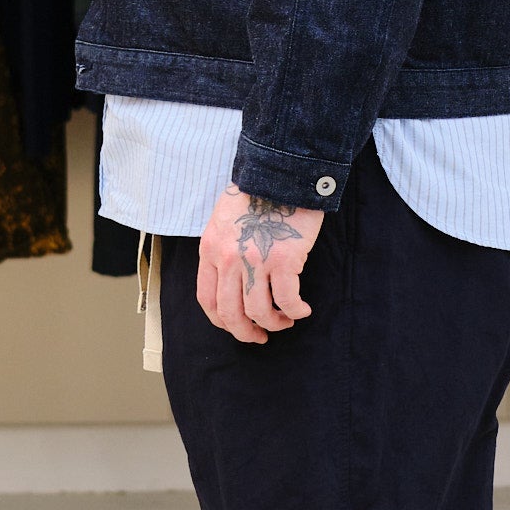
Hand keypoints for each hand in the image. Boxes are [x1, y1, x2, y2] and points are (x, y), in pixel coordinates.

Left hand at [197, 184, 323, 343]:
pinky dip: (296, 311)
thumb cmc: (258, 194)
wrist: (283, 172)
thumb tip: (233, 282)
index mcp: (211, 249)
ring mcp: (255, 260)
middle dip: (245, 332)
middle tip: (260, 337)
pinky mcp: (284, 260)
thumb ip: (223, 250)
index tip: (236, 326)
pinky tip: (302, 310)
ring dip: (274, 323)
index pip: (207, 298)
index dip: (221, 320)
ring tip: (285, 321)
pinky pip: (287, 300)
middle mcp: (228, 259)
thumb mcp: (224, 221)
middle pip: (230, 312)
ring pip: (259, 311)